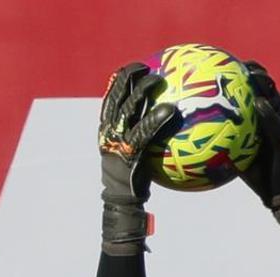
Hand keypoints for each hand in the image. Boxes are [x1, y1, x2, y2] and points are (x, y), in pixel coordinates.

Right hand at [97, 62, 178, 254]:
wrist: (123, 206)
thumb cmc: (135, 183)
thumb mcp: (136, 158)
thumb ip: (145, 140)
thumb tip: (169, 128)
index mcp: (106, 132)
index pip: (110, 99)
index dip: (120, 80)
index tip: (135, 67)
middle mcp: (107, 133)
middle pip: (116, 98)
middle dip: (128, 79)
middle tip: (147, 67)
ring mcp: (115, 143)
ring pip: (127, 110)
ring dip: (141, 92)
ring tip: (158, 80)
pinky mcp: (127, 154)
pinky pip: (144, 132)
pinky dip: (157, 119)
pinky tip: (173, 109)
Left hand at [240, 61, 279, 247]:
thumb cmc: (259, 178)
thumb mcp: (238, 155)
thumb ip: (223, 142)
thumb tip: (192, 137)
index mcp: (266, 123)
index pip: (260, 94)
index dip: (251, 77)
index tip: (236, 64)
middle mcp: (276, 124)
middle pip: (270, 93)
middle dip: (260, 76)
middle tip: (246, 64)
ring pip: (277, 105)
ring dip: (267, 89)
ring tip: (256, 76)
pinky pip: (276, 127)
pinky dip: (268, 114)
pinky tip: (259, 104)